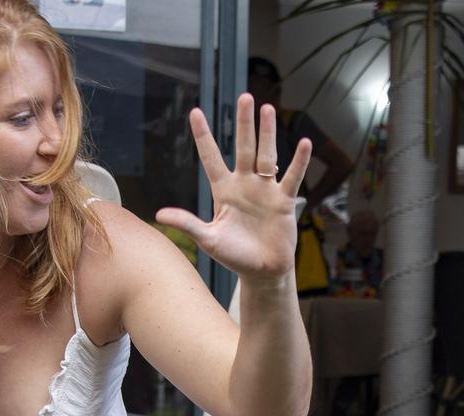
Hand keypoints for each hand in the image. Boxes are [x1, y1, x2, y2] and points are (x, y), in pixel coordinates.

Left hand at [155, 93, 311, 283]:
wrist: (262, 271)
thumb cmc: (234, 256)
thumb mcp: (208, 239)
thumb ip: (187, 224)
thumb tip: (160, 214)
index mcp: (223, 191)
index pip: (211, 157)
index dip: (203, 136)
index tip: (195, 112)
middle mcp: (245, 184)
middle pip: (243, 147)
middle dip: (243, 123)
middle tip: (244, 97)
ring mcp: (265, 190)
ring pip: (266, 155)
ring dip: (267, 133)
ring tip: (267, 108)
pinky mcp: (283, 201)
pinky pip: (291, 177)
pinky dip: (298, 161)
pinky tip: (304, 143)